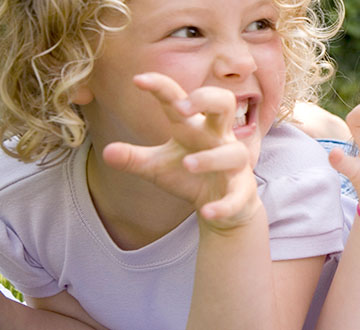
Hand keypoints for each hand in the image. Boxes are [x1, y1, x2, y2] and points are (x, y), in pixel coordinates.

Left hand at [102, 73, 259, 229]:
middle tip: (181, 108)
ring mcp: (234, 163)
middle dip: (206, 99)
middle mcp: (218, 138)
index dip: (162, 87)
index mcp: (195, 127)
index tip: (138, 80)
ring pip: (232, 152)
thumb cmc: (189, 176)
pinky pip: (238, 195)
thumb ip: (134, 158)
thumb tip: (106, 151)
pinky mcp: (242, 190)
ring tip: (186, 164)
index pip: (179, 99)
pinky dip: (224, 204)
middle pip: (224, 103)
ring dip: (211, 157)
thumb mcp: (156, 165)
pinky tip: (206, 212)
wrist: (223, 207)